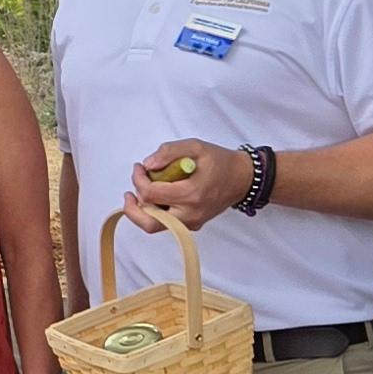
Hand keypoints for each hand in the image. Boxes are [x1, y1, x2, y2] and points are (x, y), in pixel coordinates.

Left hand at [128, 138, 247, 230]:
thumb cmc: (220, 162)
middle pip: (149, 222)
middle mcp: (190, 214)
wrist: (242, 178)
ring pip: (156, 227)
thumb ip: (168, 152)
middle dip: (133, 207)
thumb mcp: (195, 146)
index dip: (138, 180)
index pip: (151, 194)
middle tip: (130, 192)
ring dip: (142, 212)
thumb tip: (148, 165)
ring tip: (139, 194)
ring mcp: (191, 223)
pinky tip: (155, 197)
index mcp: (191, 194)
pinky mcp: (192, 225)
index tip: (139, 168)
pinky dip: (155, 213)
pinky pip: (166, 224)